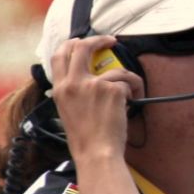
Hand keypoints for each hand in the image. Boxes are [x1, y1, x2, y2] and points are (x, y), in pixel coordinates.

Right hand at [49, 36, 142, 160]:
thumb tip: (87, 78)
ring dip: (128, 80)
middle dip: (99, 40)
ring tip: (132, 94)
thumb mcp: (68, 111)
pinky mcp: (111, 90)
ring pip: (117, 70)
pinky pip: (128, 83)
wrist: (97, 153)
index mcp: (59, 89)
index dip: (71, 44)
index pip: (59, 55)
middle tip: (112, 41)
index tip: (82, 41)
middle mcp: (73, 83)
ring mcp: (92, 85)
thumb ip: (73, 92)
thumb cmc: (86, 139)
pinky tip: (130, 106)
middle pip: (82, 47)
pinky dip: (134, 92)